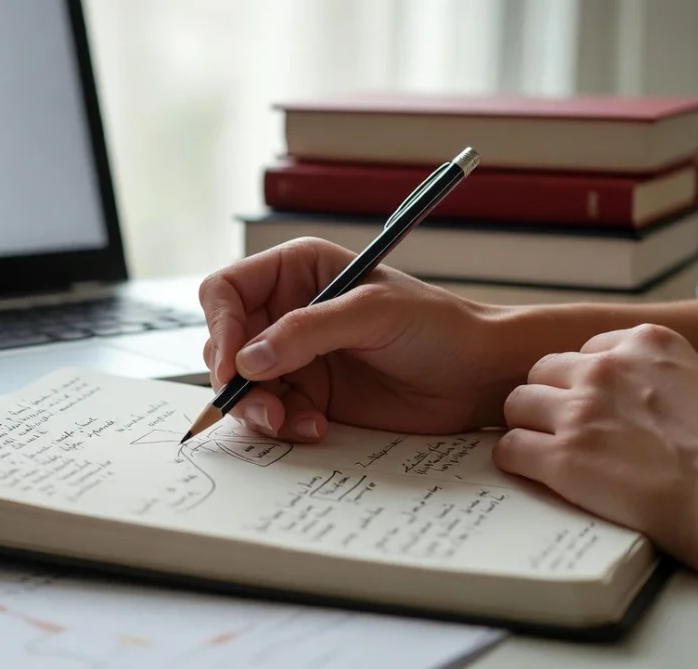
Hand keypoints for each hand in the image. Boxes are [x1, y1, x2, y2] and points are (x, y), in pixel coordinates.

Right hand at [198, 238, 514, 441]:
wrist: (477, 377)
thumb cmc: (437, 326)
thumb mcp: (373, 313)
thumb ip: (307, 332)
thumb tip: (247, 359)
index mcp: (296, 271)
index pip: (226, 291)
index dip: (219, 326)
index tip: (232, 365)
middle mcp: (286, 312)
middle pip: (224, 344)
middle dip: (236, 379)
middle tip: (265, 406)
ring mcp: (295, 357)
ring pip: (242, 385)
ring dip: (257, 409)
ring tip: (291, 421)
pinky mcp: (309, 396)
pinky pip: (270, 413)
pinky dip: (283, 425)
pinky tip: (317, 427)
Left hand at [494, 323, 697, 572]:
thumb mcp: (696, 383)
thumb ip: (654, 375)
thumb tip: (631, 389)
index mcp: (646, 344)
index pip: (585, 350)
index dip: (584, 381)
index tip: (595, 404)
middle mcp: (606, 370)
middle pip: (542, 372)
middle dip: (550, 399)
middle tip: (566, 429)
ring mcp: (581, 412)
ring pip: (518, 405)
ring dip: (529, 427)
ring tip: (549, 451)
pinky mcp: (563, 457)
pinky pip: (510, 449)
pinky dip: (516, 462)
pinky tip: (535, 473)